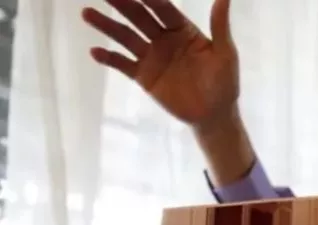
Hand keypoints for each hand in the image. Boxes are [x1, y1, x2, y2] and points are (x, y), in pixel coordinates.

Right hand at [81, 0, 238, 128]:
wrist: (214, 116)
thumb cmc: (224, 83)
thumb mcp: (225, 54)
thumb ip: (220, 25)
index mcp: (183, 30)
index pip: (163, 9)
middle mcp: (164, 39)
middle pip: (140, 18)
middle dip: (123, 4)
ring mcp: (152, 57)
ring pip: (126, 37)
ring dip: (107, 26)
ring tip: (88, 13)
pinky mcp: (143, 77)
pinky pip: (123, 64)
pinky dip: (109, 58)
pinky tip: (95, 51)